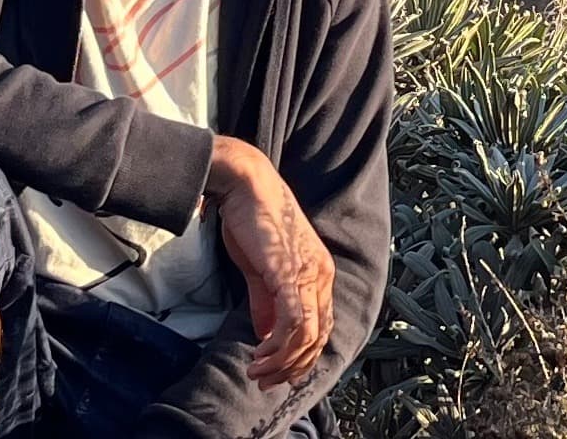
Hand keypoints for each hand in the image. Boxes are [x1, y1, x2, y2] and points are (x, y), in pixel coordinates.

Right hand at [204, 136, 334, 390]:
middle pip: (318, 338)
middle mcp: (321, 276)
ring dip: (282, 362)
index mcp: (318, 273)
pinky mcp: (291, 274)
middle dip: (292, 367)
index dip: (301, 356)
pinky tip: (260, 354)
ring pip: (308, 337)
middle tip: (265, 381)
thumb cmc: (250, 219)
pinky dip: (278, 346)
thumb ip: (266, 302)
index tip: (275, 372)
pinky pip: (294, 323)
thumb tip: (265, 335)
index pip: (320, 327)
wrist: (245, 184)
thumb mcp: (259, 268)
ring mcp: (309, 275)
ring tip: (257, 371)